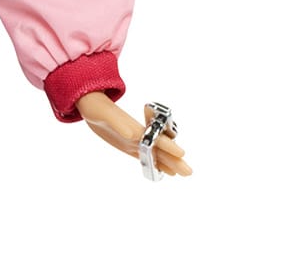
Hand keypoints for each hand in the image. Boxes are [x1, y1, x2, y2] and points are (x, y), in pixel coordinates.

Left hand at [75, 92, 191, 175]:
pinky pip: (145, 157)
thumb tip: (131, 133)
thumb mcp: (105, 115)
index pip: (156, 138)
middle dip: (175, 160)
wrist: (91, 105)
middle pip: (161, 149)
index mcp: (136, 127)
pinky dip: (155, 164)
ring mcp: (135, 141)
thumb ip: (118, 123)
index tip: (181, 153)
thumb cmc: (98, 107)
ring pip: (156, 154)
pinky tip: (165, 172)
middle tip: (188, 172)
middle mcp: (139, 135)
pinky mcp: (129, 146)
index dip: (168, 146)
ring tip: (182, 174)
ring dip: (169, 164)